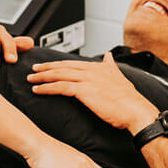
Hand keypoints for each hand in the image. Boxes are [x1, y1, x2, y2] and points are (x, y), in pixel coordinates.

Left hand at [27, 53, 158, 133]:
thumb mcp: (120, 77)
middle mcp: (92, 70)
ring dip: (43, 77)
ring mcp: (87, 79)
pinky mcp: (84, 91)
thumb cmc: (129, 100)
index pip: (73, 63)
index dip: (58, 64)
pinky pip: (61, 87)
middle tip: (33, 69)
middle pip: (63, 66)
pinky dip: (47, 88)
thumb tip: (108, 56)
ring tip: (32, 79)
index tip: (47, 65)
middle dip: (46, 67)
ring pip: (59, 75)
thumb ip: (111, 66)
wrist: (135, 111)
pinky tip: (38, 90)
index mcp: (99, 67)